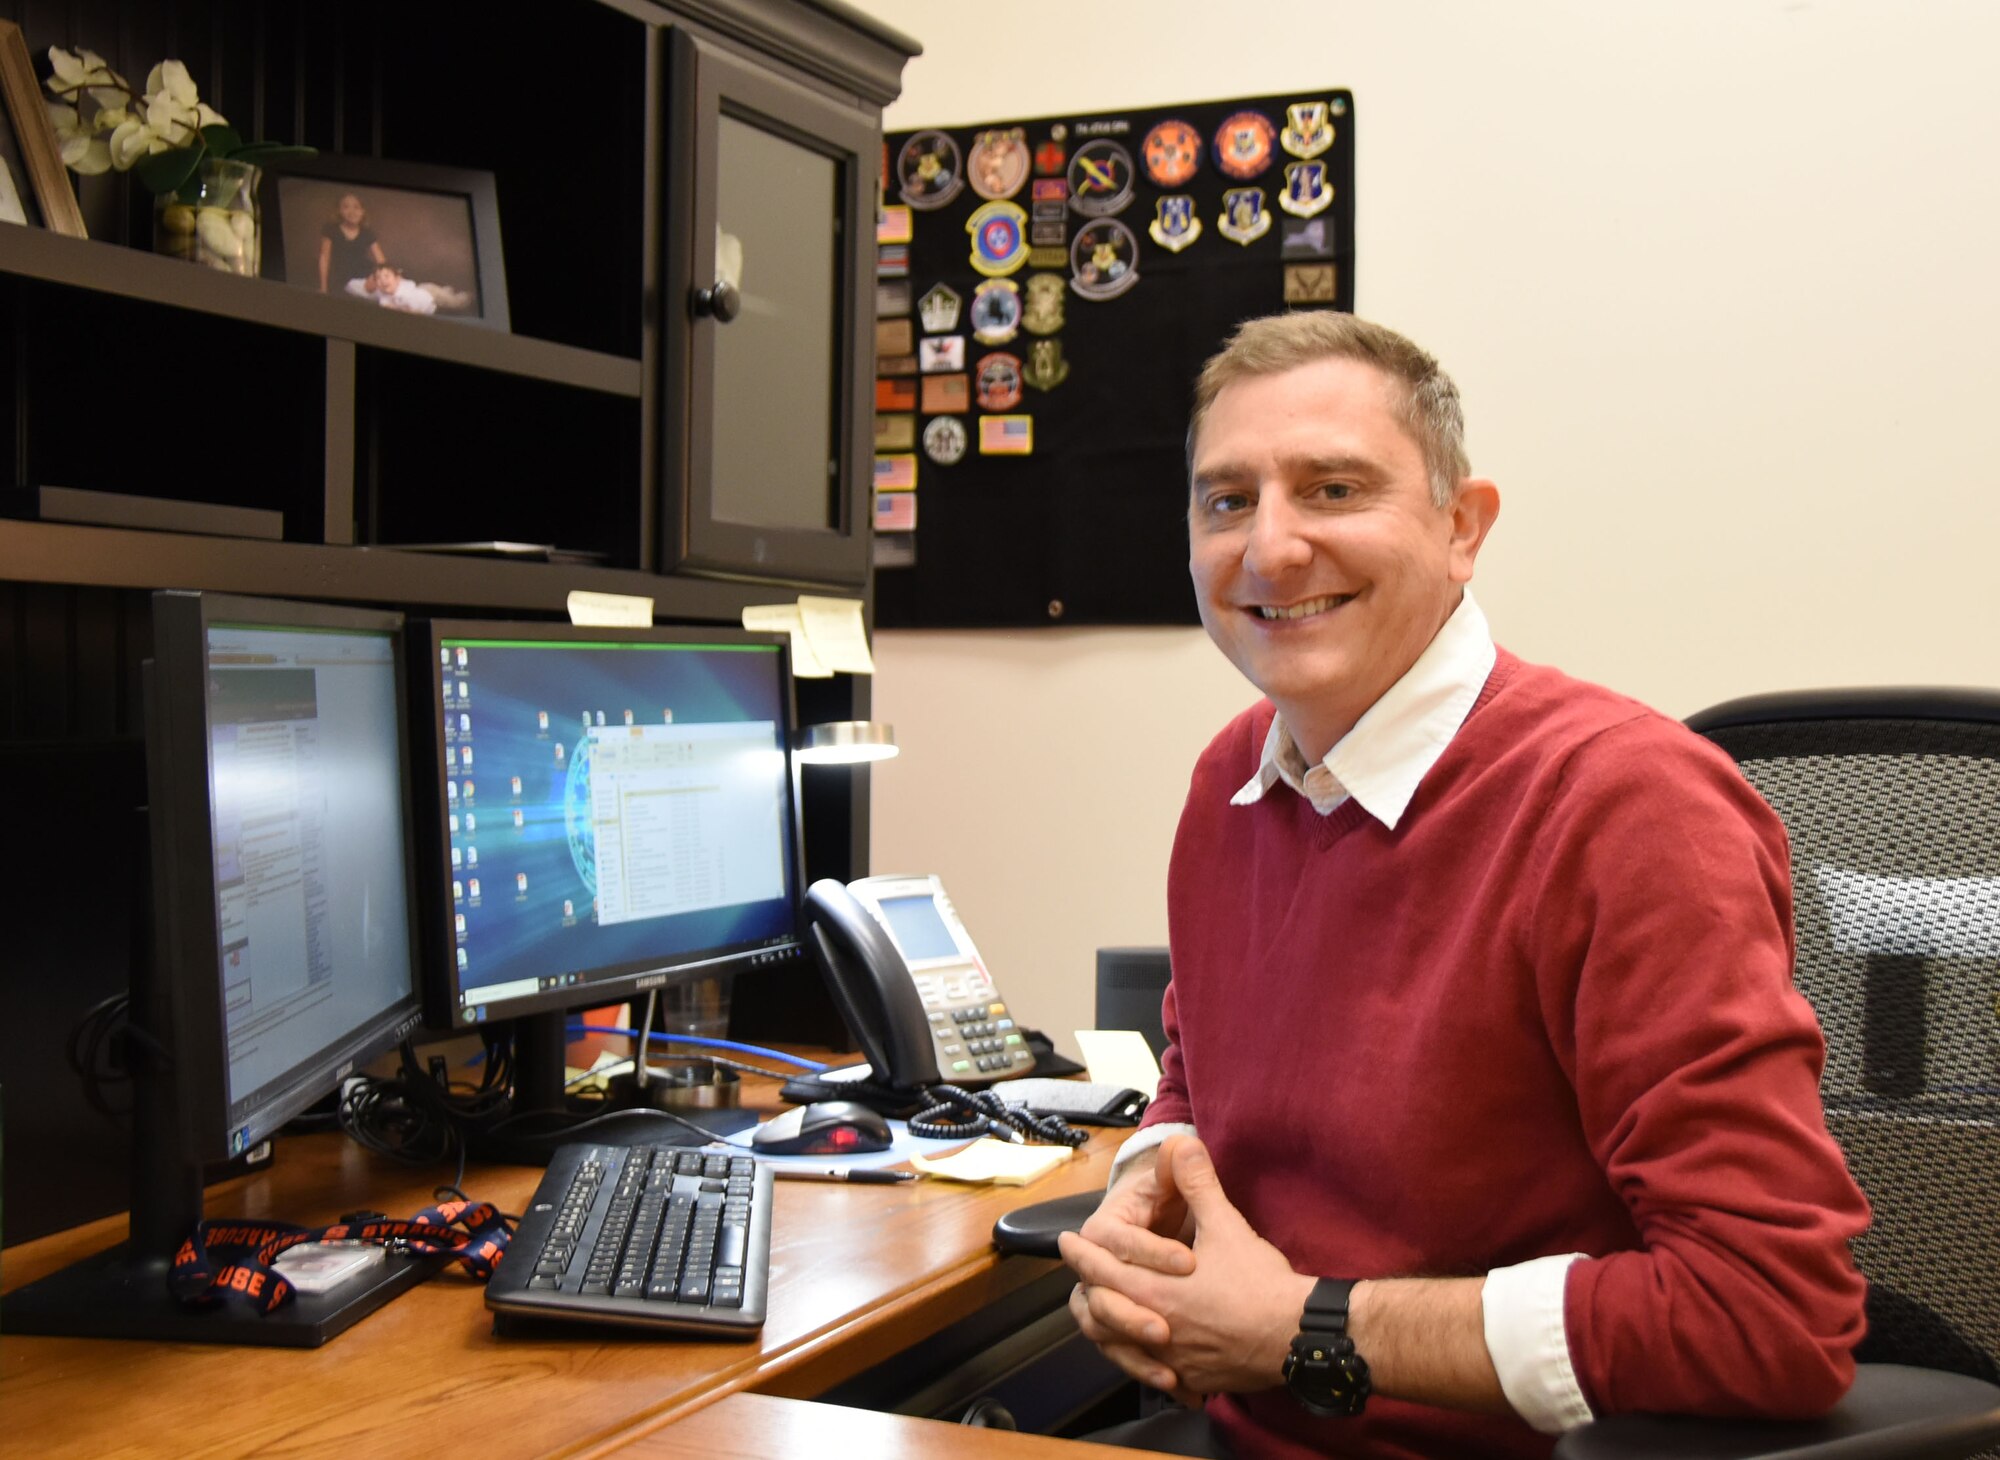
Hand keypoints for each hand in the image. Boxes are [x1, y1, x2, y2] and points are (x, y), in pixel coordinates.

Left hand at [1063, 1137, 1313, 1400]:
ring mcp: (1172, 1360)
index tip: (1067, 1243)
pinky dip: (1143, 1362)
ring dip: (1107, 1328)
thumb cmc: (1260, 1283)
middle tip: (1078, 1276)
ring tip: (1102, 1313)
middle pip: (1100, 1312)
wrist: (1296, 1336)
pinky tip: (1148, 1353)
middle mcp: (1154, 1329)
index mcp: (1154, 1290)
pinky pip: (1154, 1374)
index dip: (1080, 1254)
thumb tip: (1182, 1144)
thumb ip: (1197, 1185)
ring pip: (1119, 1349)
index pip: (1099, 1271)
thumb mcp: (1225, 1226)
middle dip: (1086, 1288)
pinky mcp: (1193, 1380)